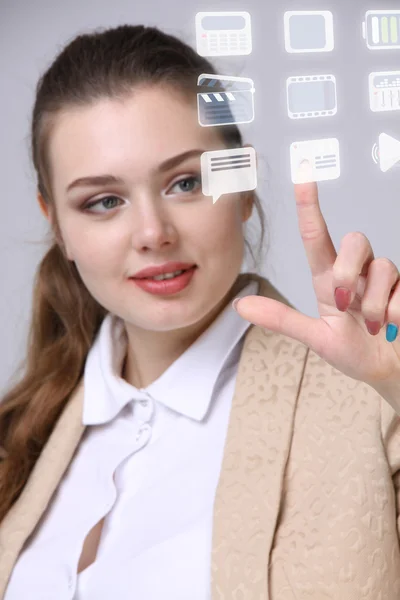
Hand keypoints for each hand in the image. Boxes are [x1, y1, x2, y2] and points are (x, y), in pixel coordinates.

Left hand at [234, 181, 399, 390]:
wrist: (390, 372)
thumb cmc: (354, 353)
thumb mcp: (317, 339)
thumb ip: (283, 320)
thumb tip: (240, 306)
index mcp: (329, 281)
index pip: (317, 236)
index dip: (309, 204)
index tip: (303, 173)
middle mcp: (357, 273)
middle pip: (356, 240)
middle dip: (350, 272)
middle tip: (345, 303)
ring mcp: (385, 280)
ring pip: (384, 265)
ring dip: (374, 304)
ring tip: (374, 327)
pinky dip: (396, 314)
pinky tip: (394, 327)